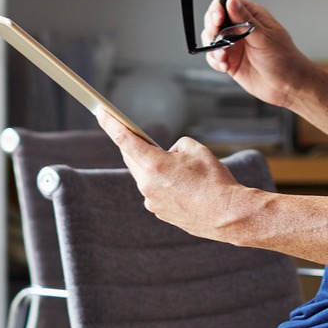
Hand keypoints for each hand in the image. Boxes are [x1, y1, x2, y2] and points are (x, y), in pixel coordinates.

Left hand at [95, 108, 246, 241]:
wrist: (227, 215)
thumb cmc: (214, 181)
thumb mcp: (197, 149)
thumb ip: (176, 146)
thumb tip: (169, 155)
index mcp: (154, 165)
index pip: (125, 139)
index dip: (111, 124)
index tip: (100, 113)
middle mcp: (147, 185)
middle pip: (132, 158)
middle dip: (136, 146)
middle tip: (142, 137)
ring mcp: (152, 201)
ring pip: (145, 176)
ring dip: (154, 167)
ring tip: (180, 168)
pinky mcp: (160, 212)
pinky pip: (155, 191)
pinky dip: (164, 184)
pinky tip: (183, 185)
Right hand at [200, 0, 307, 108]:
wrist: (288, 86)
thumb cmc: (284, 59)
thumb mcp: (264, 37)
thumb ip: (245, 20)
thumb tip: (231, 0)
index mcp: (252, 16)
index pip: (227, 2)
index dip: (218, 8)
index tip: (217, 19)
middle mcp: (241, 28)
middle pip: (214, 19)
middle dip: (212, 28)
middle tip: (217, 39)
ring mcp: (234, 44)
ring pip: (211, 38)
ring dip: (214, 47)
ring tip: (224, 57)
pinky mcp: (230, 60)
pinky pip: (214, 56)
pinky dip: (215, 61)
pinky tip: (225, 66)